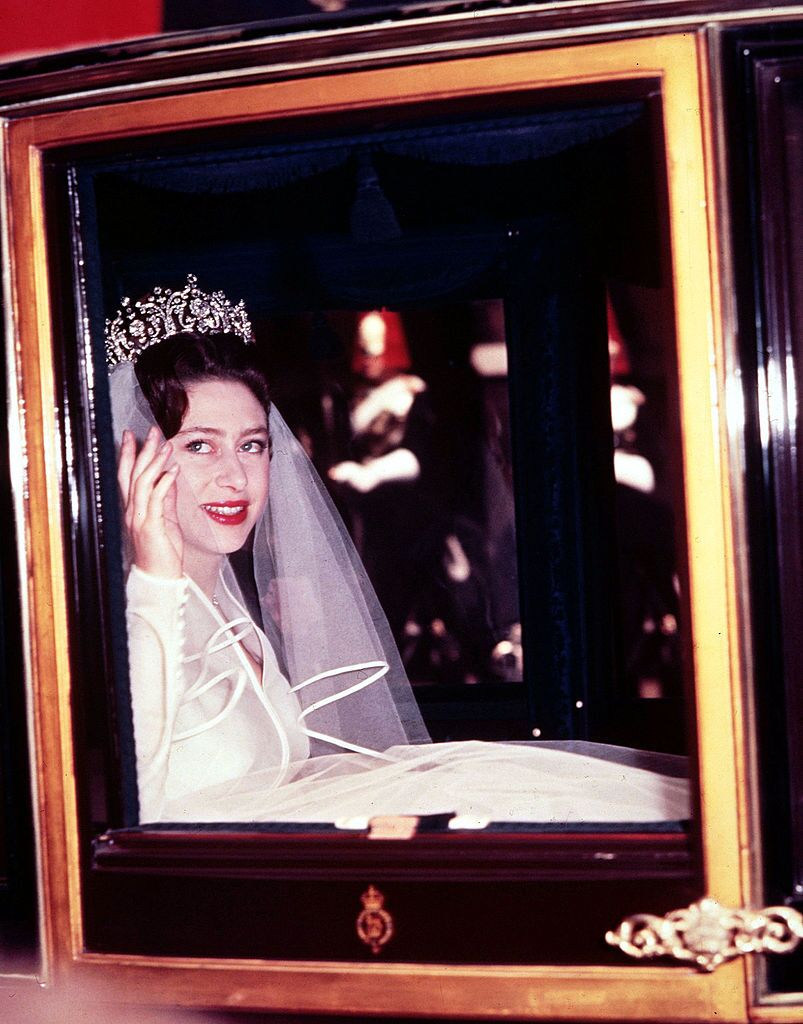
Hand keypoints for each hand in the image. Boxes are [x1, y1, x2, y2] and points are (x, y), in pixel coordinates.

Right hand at [117, 427, 183, 578]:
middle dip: (141, 450)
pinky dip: (164, 483)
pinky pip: (155, 500)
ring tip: (165, 446)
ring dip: (154, 462)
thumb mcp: (166, 518)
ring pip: (142, 483)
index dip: (129, 454)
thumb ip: (165, 497)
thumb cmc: (162, 551)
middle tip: (151, 431)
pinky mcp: (151, 526)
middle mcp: (132, 511)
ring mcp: (139, 518)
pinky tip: (172, 471)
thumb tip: (169, 477)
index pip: (127, 475)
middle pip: (132, 474)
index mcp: (134, 508)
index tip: (133, 435)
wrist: (159, 577)